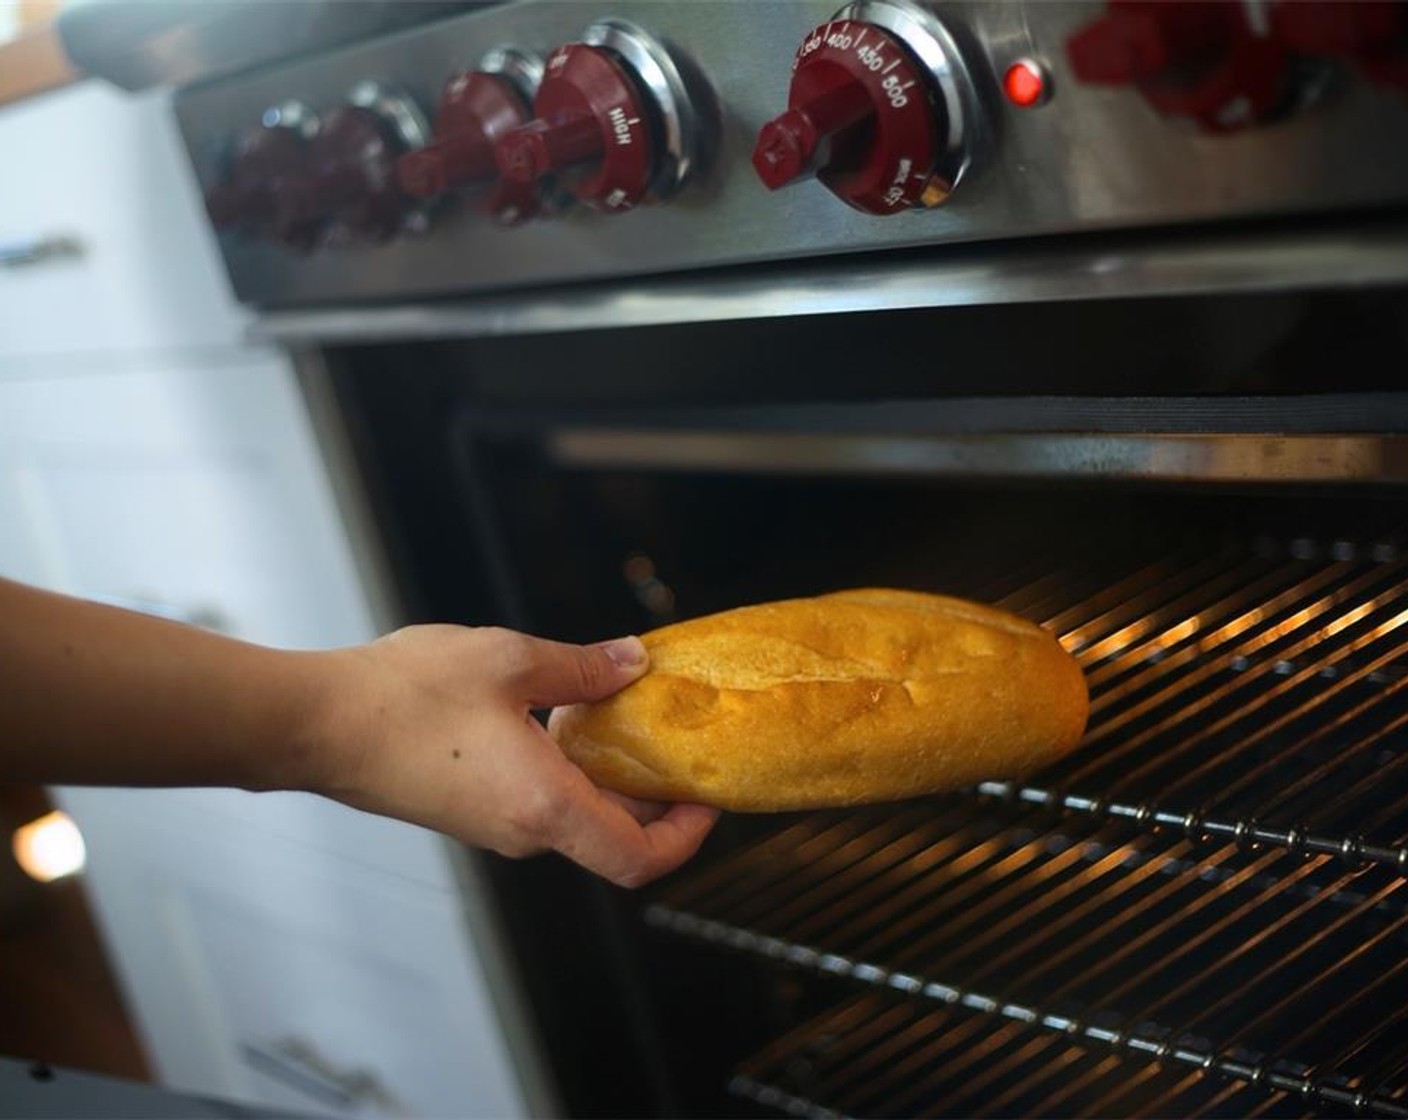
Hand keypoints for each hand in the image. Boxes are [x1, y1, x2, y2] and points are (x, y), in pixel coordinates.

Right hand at [306, 624, 719, 886]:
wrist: (313, 723)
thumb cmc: (401, 696)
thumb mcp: (508, 660)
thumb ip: (582, 667)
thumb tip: (633, 662)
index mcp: (544, 807)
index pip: (640, 859)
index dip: (688, 835)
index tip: (706, 794)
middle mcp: (523, 832)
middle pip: (615, 835)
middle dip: (654, 792)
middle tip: (673, 736)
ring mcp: (492, 827)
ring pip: (578, 816)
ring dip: (607, 774)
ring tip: (619, 713)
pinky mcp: (469, 812)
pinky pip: (541, 804)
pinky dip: (568, 770)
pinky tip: (560, 715)